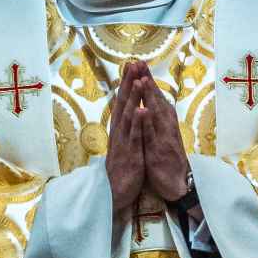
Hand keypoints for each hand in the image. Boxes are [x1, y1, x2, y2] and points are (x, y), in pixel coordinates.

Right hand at [105, 61, 146, 214]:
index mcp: (119, 129)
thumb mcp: (124, 144)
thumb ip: (125, 128)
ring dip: (133, 98)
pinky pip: (134, 136)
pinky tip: (142, 110)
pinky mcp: (130, 154)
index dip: (127, 84)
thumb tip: (127, 113)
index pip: (123, 101)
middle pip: (122, 103)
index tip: (132, 66)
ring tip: (137, 81)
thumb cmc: (122, 169)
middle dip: (128, 83)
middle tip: (133, 63)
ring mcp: (123, 142)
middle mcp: (119, 132)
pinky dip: (138, 123)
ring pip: (127, 116)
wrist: (115, 193)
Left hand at [136, 67, 192, 202]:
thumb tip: (151, 104)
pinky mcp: (159, 150)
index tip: (139, 64)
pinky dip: (148, 122)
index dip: (147, 81)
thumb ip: (157, 120)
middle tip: (140, 63)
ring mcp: (163, 137)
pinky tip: (143, 110)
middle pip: (156, 100)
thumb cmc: (168, 159)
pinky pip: (153, 134)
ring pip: (156, 114)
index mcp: (164, 122)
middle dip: (148, 81)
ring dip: (149, 97)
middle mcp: (165, 126)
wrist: (177, 184)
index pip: (154, 97)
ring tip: (142, 79)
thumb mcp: (161, 136)